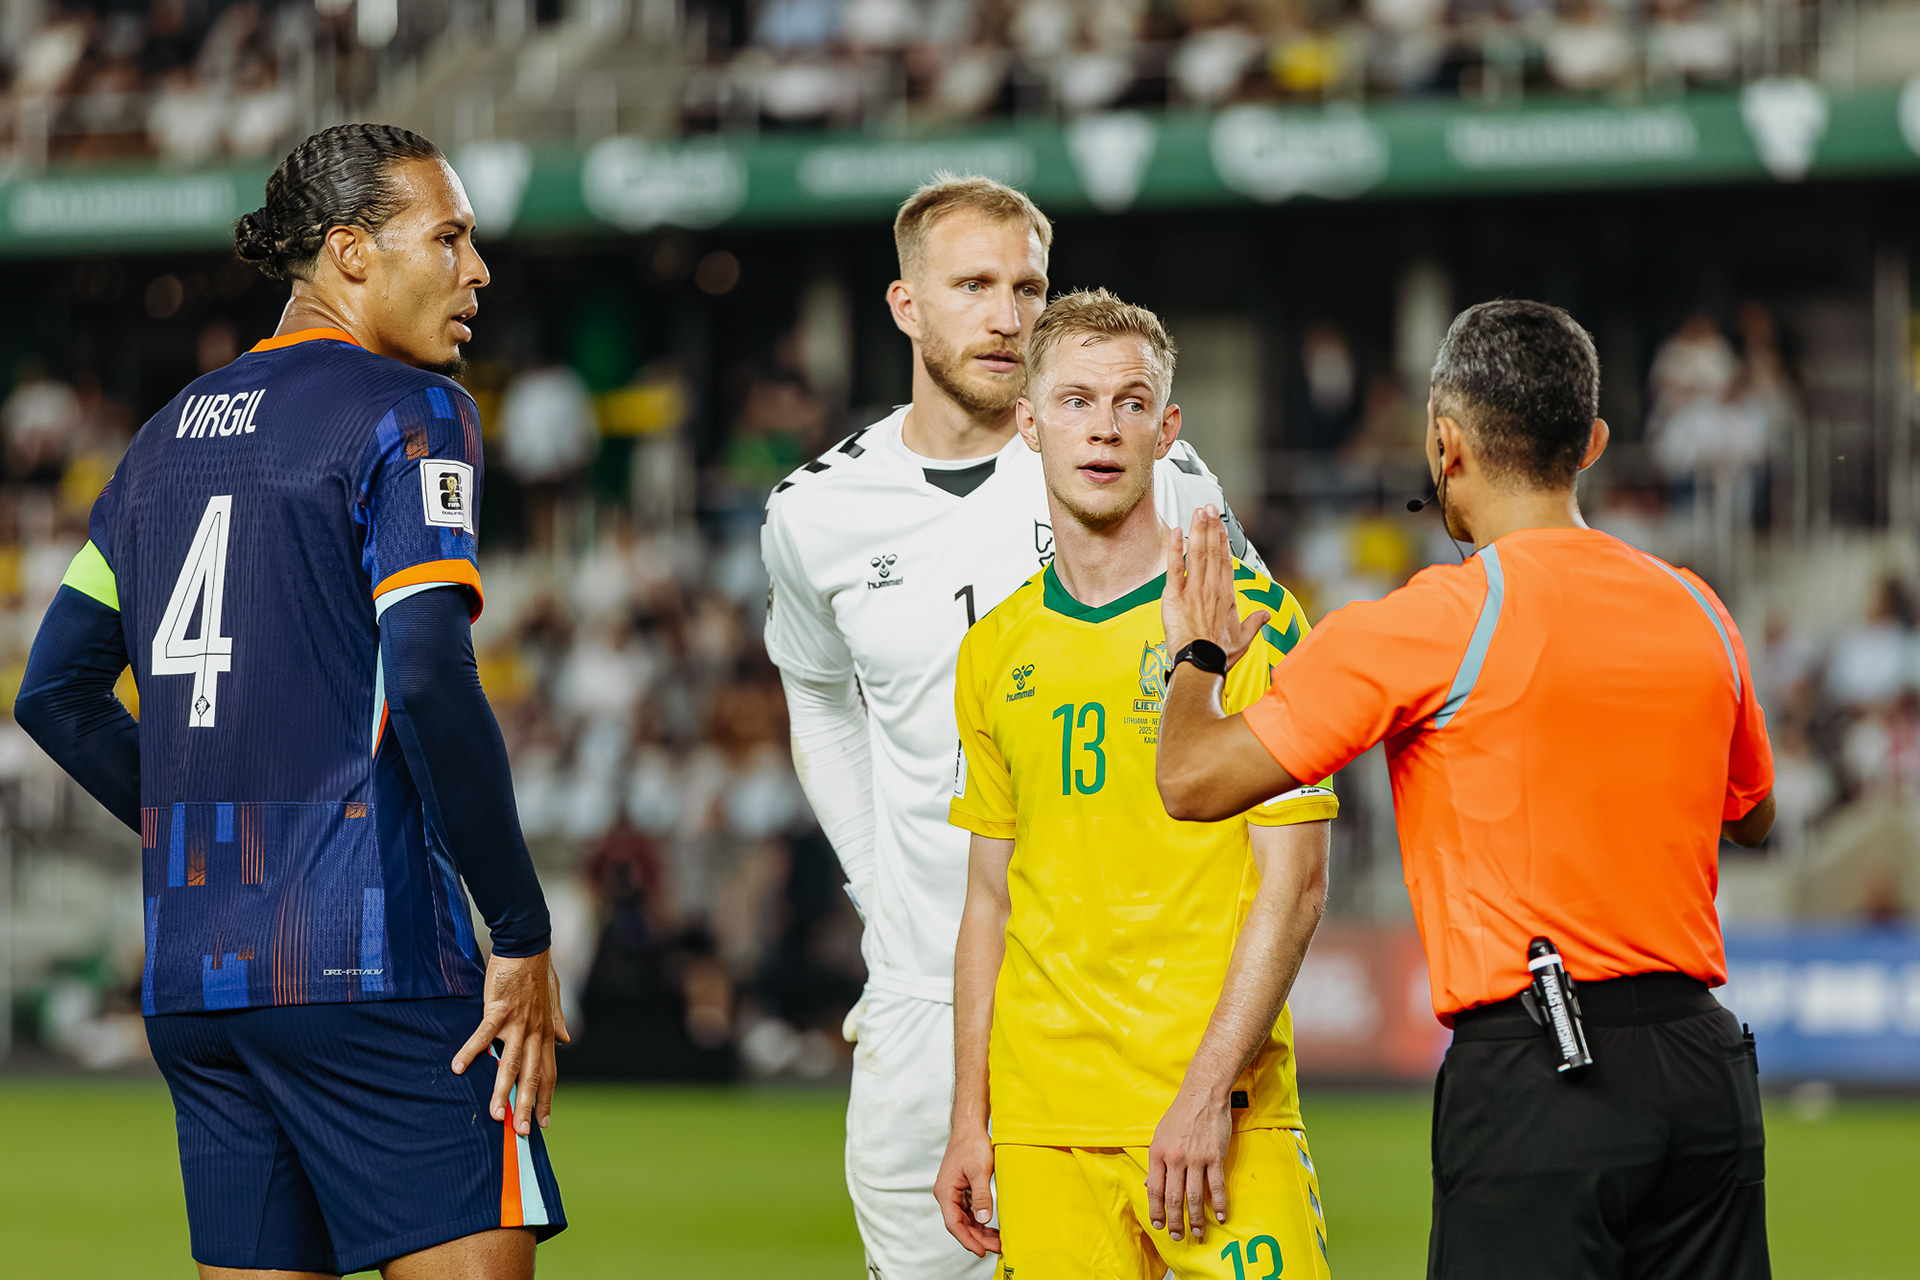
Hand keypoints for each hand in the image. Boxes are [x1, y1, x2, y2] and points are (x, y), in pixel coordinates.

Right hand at [452, 949, 570, 1136]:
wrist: (528, 946)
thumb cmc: (538, 973)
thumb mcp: (554, 999)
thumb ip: (557, 1021)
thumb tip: (566, 1039)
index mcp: (547, 1033)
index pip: (549, 1073)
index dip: (546, 1097)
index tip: (543, 1121)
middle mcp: (535, 1033)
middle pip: (532, 1075)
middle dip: (526, 1106)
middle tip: (520, 1132)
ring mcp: (517, 1023)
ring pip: (511, 1063)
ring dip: (503, 1090)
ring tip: (496, 1115)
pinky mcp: (498, 1010)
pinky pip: (483, 1036)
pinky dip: (471, 1052)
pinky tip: (457, 1067)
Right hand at [934, 1124, 1000, 1256]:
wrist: (970, 1126)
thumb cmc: (972, 1144)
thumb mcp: (979, 1170)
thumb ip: (981, 1196)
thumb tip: (983, 1220)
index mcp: (945, 1191)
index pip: (954, 1224)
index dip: (968, 1240)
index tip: (981, 1251)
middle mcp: (946, 1194)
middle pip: (960, 1224)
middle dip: (977, 1238)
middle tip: (996, 1248)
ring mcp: (953, 1192)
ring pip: (965, 1219)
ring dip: (979, 1231)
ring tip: (997, 1241)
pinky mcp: (961, 1188)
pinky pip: (969, 1210)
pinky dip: (979, 1219)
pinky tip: (991, 1226)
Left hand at [1146, 1085, 1233, 1243]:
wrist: (1202, 1095)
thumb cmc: (1179, 1115)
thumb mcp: (1159, 1135)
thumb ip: (1156, 1161)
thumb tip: (1150, 1186)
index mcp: (1157, 1153)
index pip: (1154, 1190)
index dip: (1156, 1210)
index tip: (1158, 1224)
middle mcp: (1175, 1158)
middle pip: (1174, 1198)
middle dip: (1175, 1221)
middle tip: (1177, 1237)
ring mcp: (1196, 1159)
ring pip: (1194, 1197)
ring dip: (1195, 1219)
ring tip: (1198, 1233)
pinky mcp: (1214, 1157)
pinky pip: (1216, 1186)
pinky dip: (1218, 1204)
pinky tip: (1219, 1217)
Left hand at [1163, 507, 1267, 669]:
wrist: (1200, 663)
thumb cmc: (1219, 655)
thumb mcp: (1244, 639)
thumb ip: (1255, 623)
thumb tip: (1267, 615)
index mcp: (1227, 596)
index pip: (1225, 562)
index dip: (1223, 542)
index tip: (1221, 526)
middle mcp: (1212, 588)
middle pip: (1212, 551)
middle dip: (1211, 527)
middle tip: (1209, 507)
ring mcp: (1194, 590)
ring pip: (1197, 553)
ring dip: (1198, 530)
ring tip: (1199, 511)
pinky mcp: (1175, 595)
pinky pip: (1175, 567)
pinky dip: (1175, 548)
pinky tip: (1176, 531)